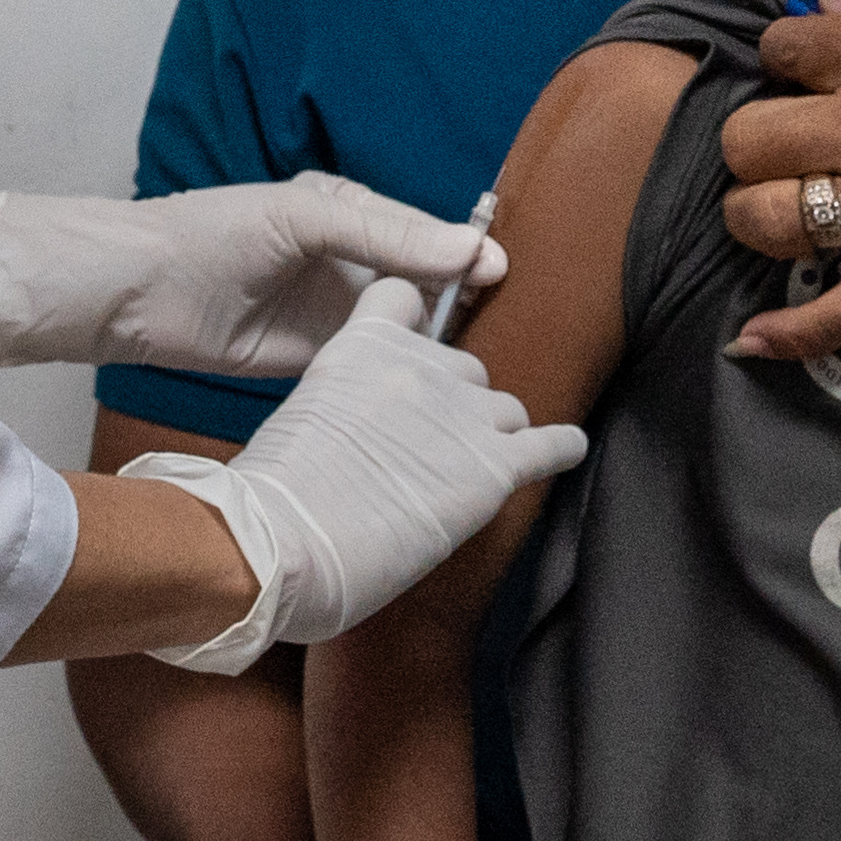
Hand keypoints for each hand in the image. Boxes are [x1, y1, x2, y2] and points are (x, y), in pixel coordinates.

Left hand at [0, 176, 508, 375]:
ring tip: (477, 371)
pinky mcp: (318, 359)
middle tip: (503, 329)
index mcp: (350, 211)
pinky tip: (431, 394)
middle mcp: (349, 261)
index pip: (425, 233)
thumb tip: (471, 250)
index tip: (502, 276)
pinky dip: (400, 376)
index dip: (463, 255)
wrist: (138, 294)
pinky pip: (373, 366)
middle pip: (424, 284)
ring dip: (434, 347)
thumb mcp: (304, 219)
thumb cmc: (212, 235)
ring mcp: (334, 313)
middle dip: (458, 304)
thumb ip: (387, 235)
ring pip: (404, 329)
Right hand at [142, 280, 584, 660]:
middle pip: (463, 367)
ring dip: (491, 434)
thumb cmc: (273, 497)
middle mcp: (421, 366)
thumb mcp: (303, 412)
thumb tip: (366, 425)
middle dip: (453, 402)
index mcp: (364, 343)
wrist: (280, 543)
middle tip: (427, 449)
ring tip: (469, 470)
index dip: (412, 328)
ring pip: (505, 409)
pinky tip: (567, 449)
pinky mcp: (493, 468)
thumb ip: (344, 398)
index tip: (412, 353)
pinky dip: (561, 447)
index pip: (405, 296)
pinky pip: (550, 446)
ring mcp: (463, 414)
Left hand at [712, 0, 840, 364]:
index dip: (785, 57)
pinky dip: (790, 333)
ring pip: (763, 218)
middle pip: (747, 138)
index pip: (778, 47)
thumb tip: (829, 0)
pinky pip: (837, 313)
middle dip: (757, 138)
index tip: (806, 70)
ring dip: (758, 213)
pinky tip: (753, 340)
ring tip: (779, 208)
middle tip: (791, 143)